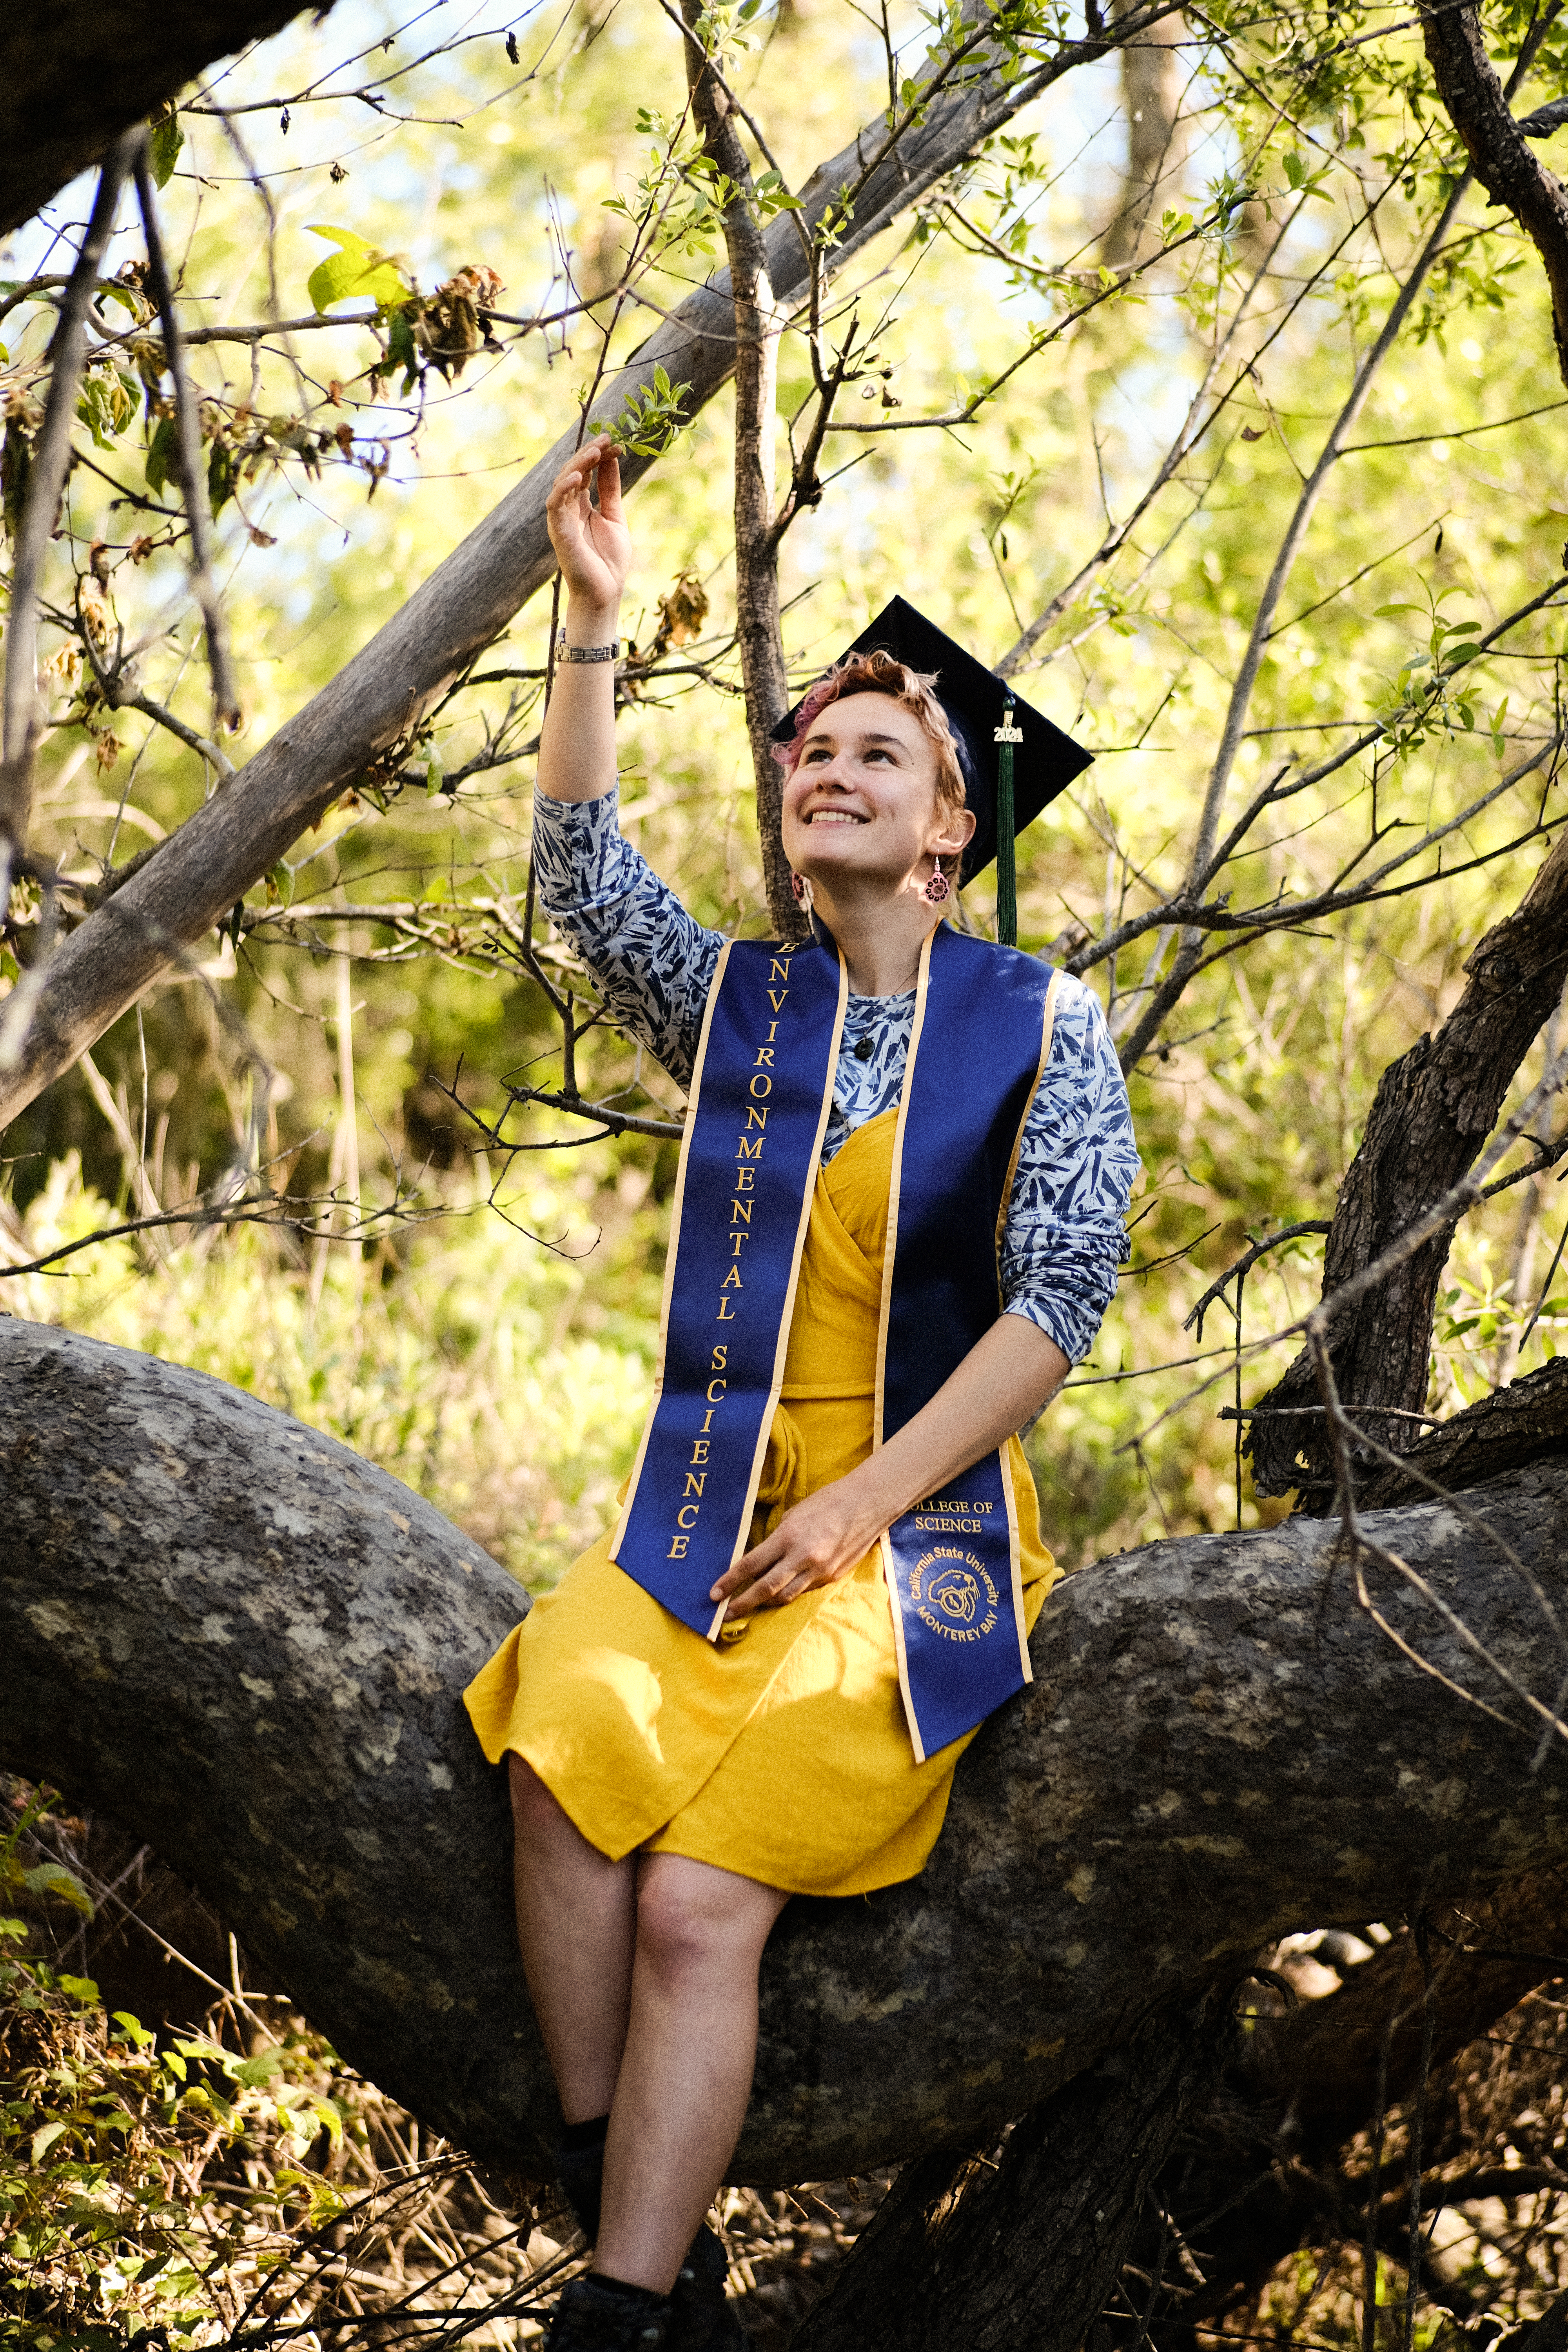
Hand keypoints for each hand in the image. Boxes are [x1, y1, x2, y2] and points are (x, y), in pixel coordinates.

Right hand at [545, 435, 629, 615]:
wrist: (605, 594)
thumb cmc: (609, 561)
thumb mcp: (615, 517)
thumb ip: (610, 489)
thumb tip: (613, 458)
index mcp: (580, 506)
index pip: (586, 472)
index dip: (598, 456)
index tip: (616, 443)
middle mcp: (568, 510)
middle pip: (573, 472)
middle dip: (589, 454)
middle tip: (606, 438)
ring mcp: (561, 520)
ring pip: (563, 484)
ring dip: (578, 465)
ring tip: (595, 451)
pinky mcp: (559, 533)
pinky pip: (555, 505)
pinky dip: (564, 489)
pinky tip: (579, 476)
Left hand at [710, 1466, 893, 1619]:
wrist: (866, 1505)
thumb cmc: (827, 1502)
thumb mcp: (794, 1514)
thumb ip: (778, 1538)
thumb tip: (762, 1555)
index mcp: (788, 1537)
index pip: (751, 1565)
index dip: (730, 1581)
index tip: (714, 1593)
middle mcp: (803, 1557)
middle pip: (765, 1589)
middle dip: (742, 1603)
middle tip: (724, 1614)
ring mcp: (819, 1571)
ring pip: (785, 1596)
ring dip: (764, 1604)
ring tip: (749, 1607)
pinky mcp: (832, 1577)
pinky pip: (804, 1591)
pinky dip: (789, 1594)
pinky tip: (779, 1595)